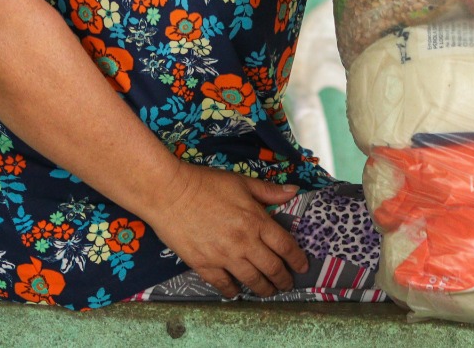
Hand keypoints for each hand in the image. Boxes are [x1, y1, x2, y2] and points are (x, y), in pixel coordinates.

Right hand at [142, 163, 308, 297]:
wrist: (170, 193)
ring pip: (252, 280)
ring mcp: (224, 256)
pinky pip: (224, 284)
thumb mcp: (240, 182)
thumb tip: (293, 192)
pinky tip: (236, 292)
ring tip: (267, 292)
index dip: (297, 259)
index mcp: (255, 220)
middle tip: (287, 284)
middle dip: (283, 279)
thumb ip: (268, 191)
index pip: (285, 246)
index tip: (303, 267)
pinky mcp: (204, 265)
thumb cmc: (205, 183)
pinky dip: (233, 290)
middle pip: (272, 268)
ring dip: (263, 289)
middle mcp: (244, 242)